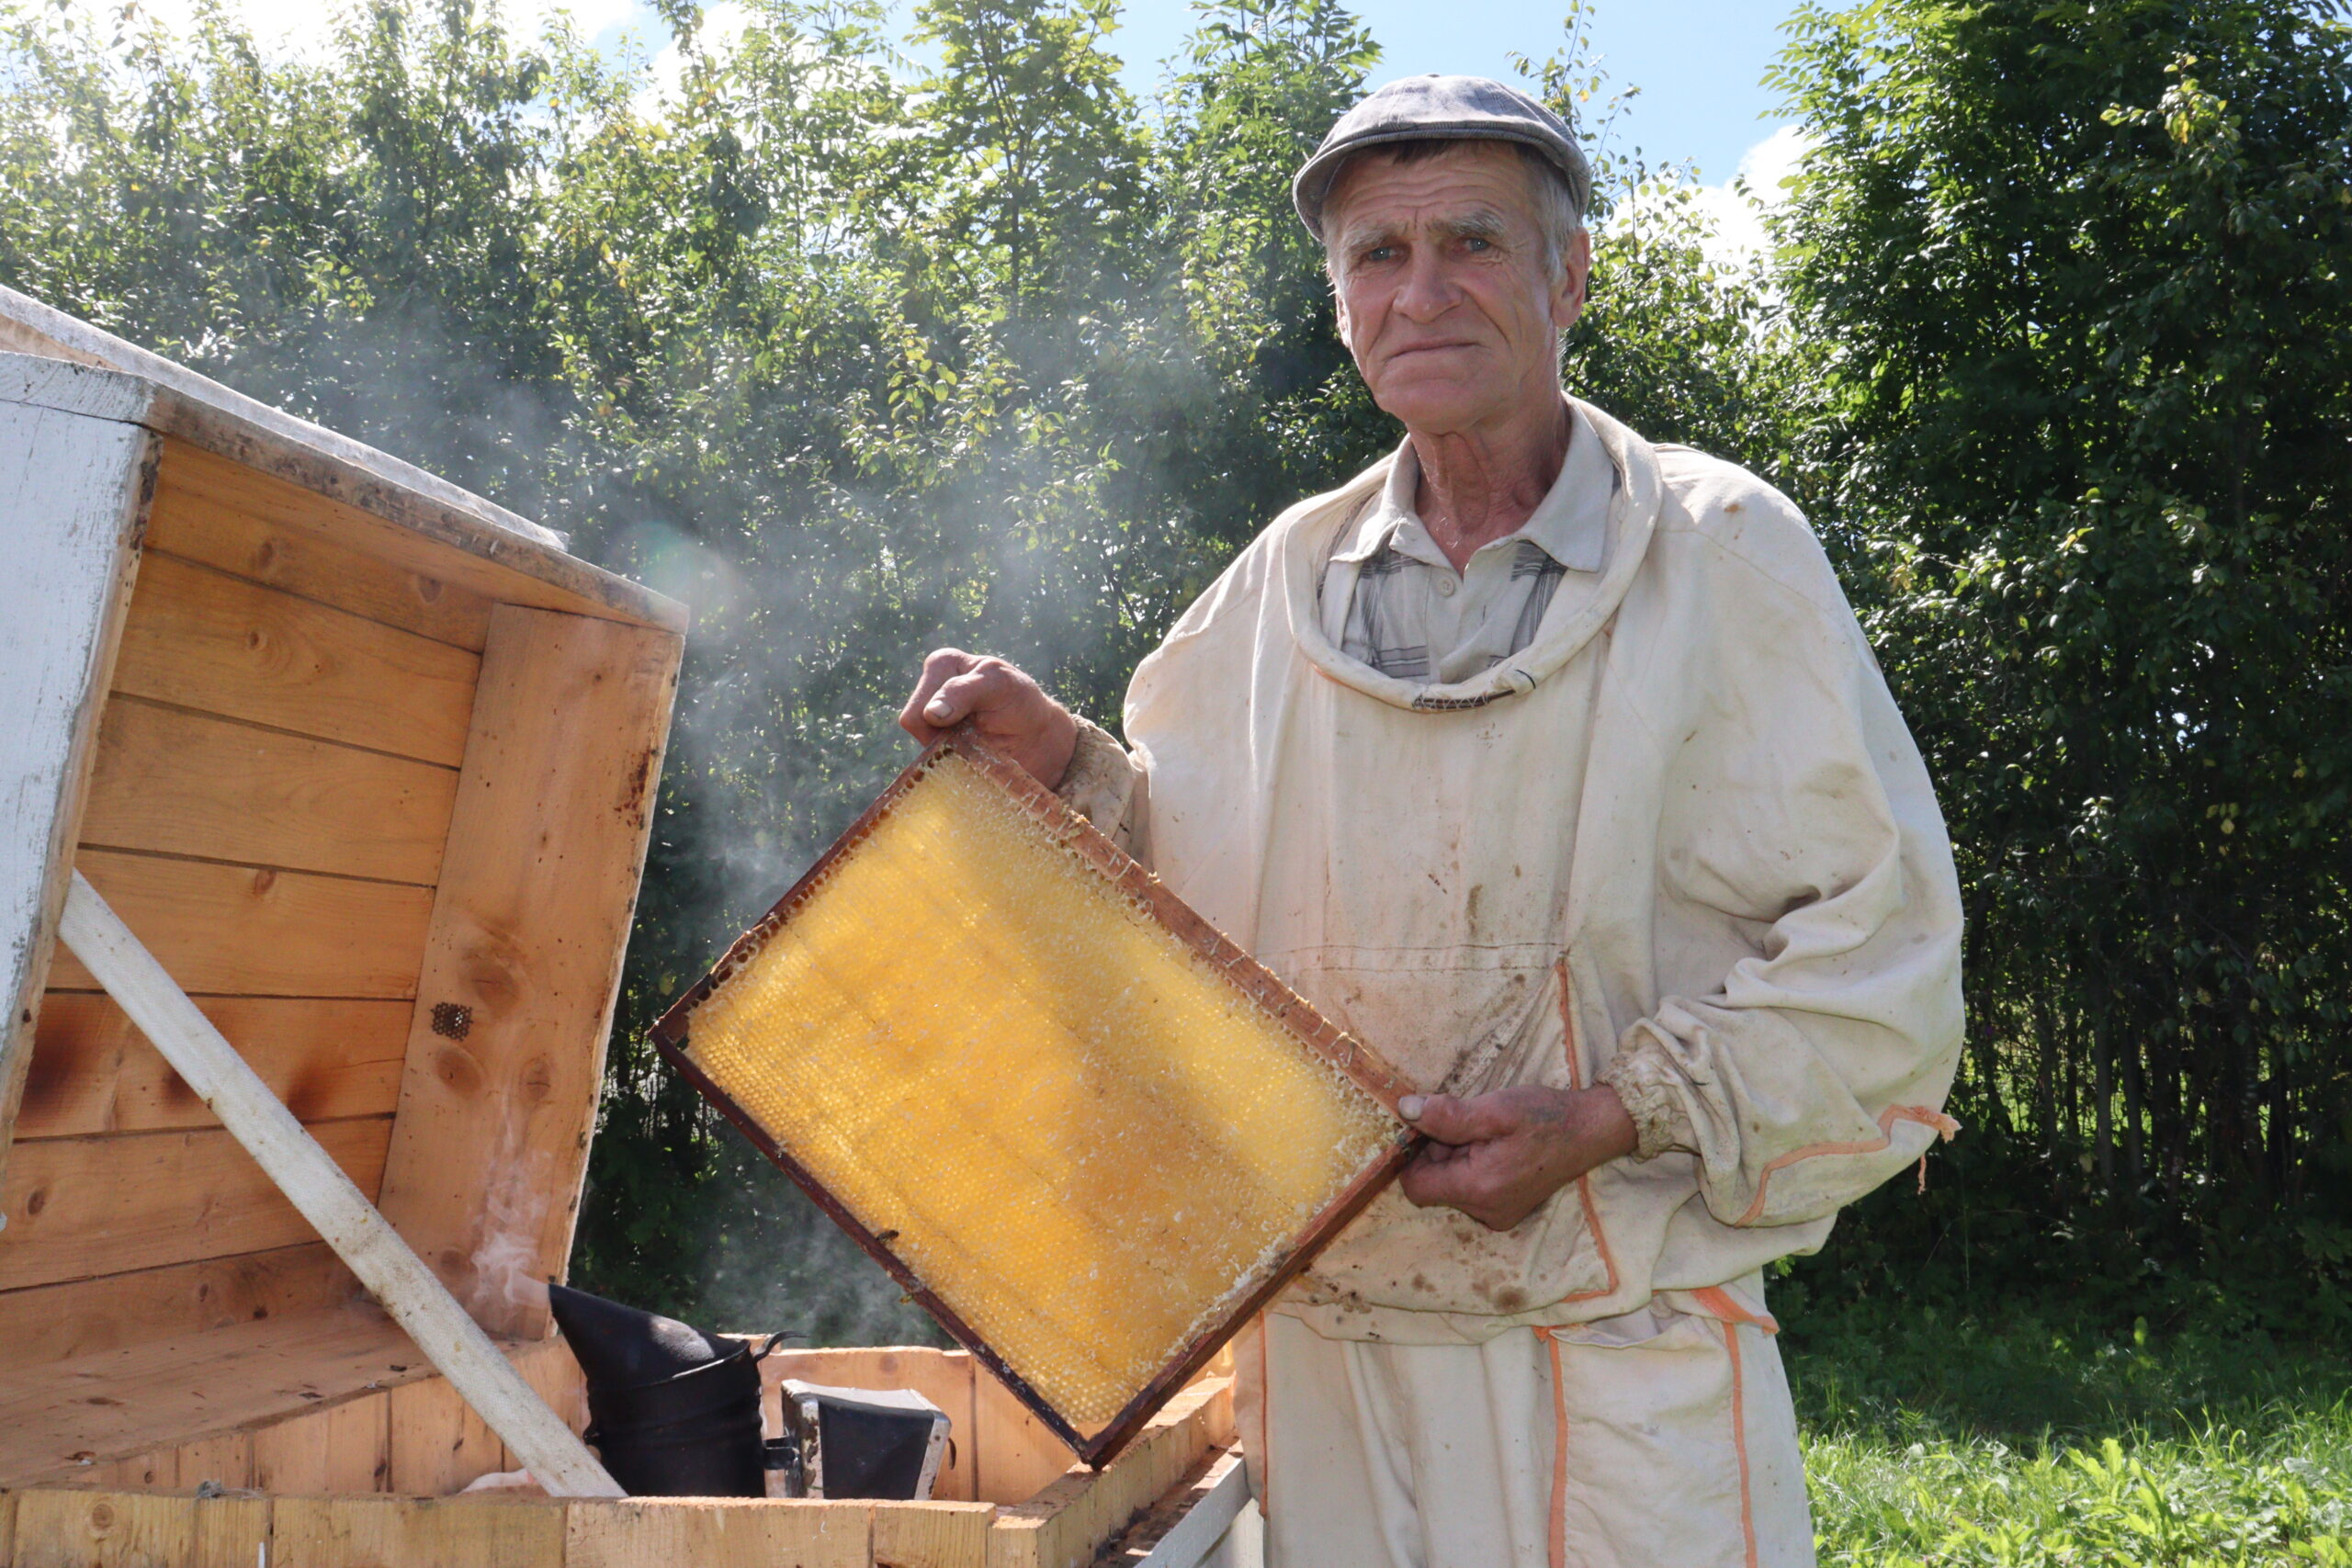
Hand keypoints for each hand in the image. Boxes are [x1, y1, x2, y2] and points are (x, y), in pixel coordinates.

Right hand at [898, 648, 1079, 789]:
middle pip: (914, 724)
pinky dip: (950, 761)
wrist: (1035, 735)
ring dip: (948, 748)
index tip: (985, 710)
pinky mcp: (937, 744)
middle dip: (945, 732)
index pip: (922, 704)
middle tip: (976, 729)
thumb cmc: (1020, 701)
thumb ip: (963, 692)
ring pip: (921, 745)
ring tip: (974, 738)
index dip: (948, 716)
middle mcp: (929, 689)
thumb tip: (931, 713)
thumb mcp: (999, 686)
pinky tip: (970, 750)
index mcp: (941, 665)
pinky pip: (930, 762)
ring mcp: (929, 719)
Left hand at [1397, 1085, 1636, 1230]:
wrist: (1591, 1130)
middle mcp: (1485, 1211)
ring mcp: (1498, 1214)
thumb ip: (1447, 1115)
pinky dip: (1472, 1166)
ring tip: (1485, 1132)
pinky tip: (1496, 1145)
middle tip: (1465, 1123)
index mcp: (1478, 1190)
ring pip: (1452, 1186)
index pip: (1415, 1185)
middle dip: (1438, 1152)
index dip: (1413, 1153)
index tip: (1428, 1125)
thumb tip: (1405, 1110)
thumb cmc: (1544, 1117)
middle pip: (1434, 1185)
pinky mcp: (1507, 1209)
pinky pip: (1472, 1190)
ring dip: (1456, 1157)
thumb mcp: (1494, 1109)